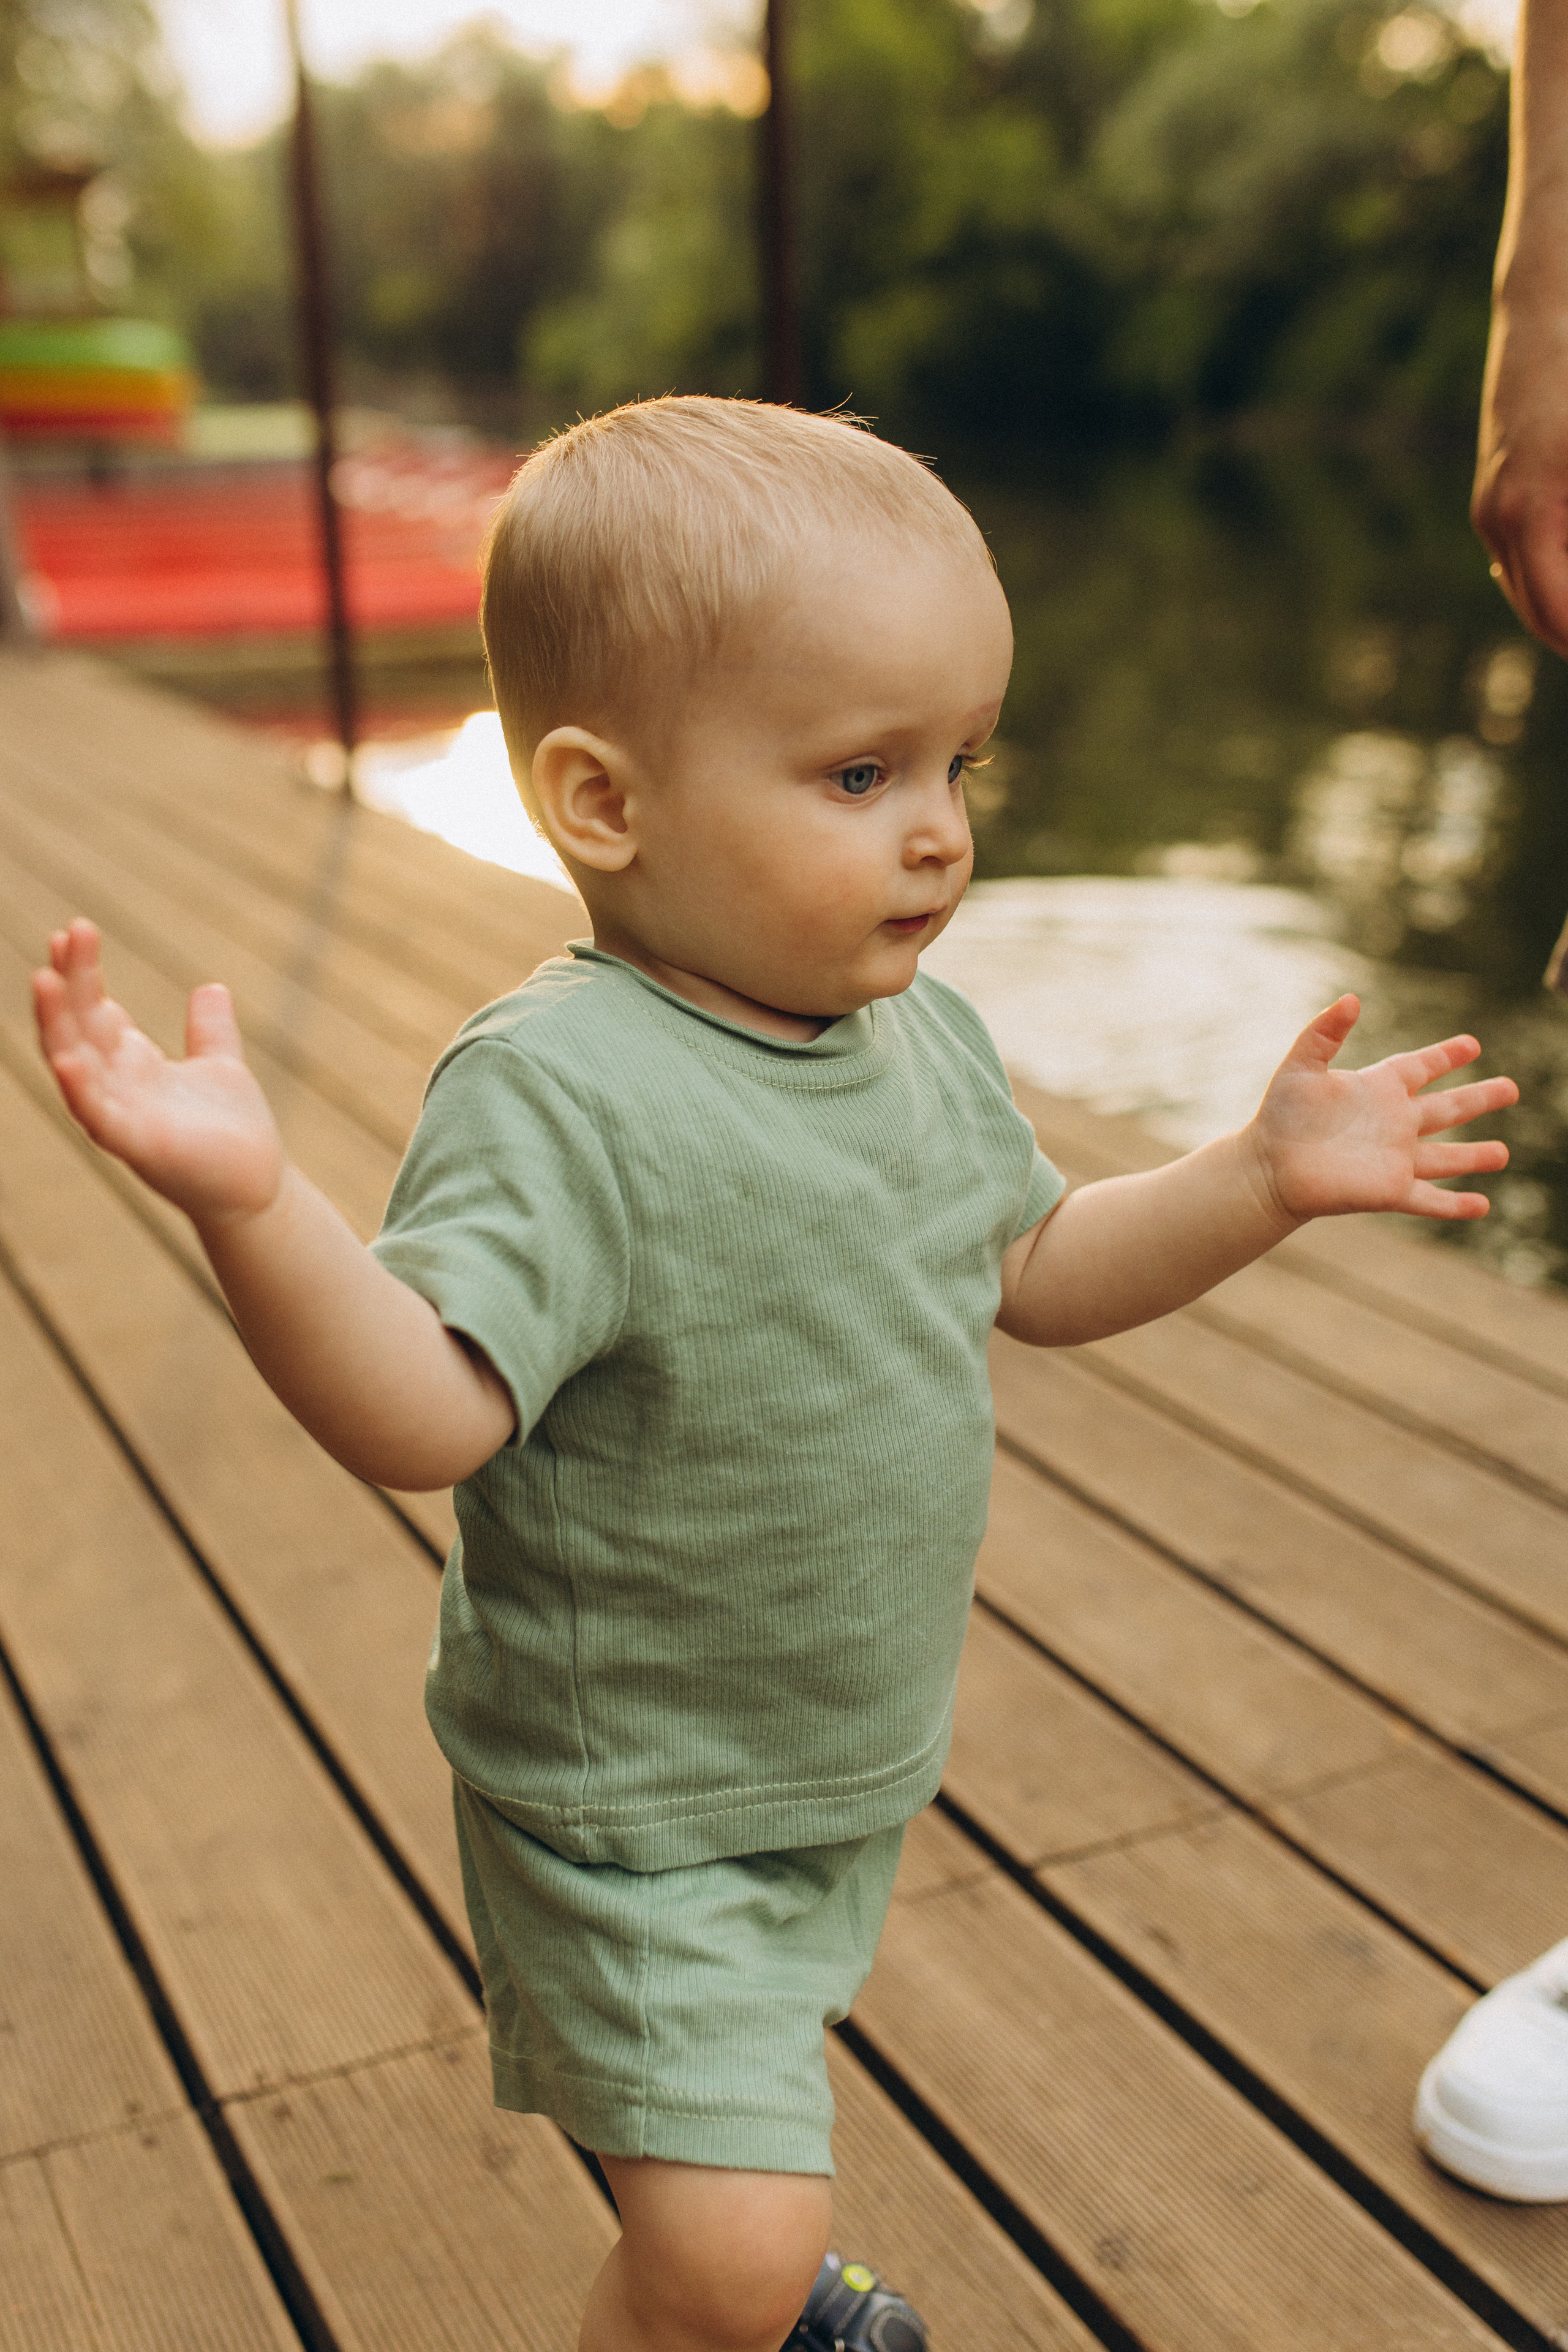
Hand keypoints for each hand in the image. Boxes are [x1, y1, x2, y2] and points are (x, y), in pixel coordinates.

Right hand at [33, 918, 283, 1224]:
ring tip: (43, 979)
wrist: (257, 1189)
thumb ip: (209, 1029)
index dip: (82, 973)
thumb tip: (211, 987)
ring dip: (56, 1025)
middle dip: (68, 982)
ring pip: (75, 1064)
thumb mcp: (221, 1066)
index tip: (73, 931)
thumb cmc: (232, 1133)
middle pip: (79, 1026)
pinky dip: (81, 1088)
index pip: (94, 1010)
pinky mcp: (137, 1146)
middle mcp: (116, 1086)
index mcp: (132, 1064)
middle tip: (65, 933)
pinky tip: (68, 1059)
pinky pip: (98, 1116)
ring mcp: (121, 1116)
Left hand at [1243, 996, 1516, 1224]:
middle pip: (1447, 1109)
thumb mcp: (1300, 1066)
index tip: (1472, 1044)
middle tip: (1511, 1088)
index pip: (1421, 1067)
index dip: (1446, 1055)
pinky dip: (1455, 1204)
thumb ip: (1324, 1032)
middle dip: (1480, 1098)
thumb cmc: (1281, 1115)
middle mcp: (1394, 1123)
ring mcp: (1395, 1158)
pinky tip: (1482, 1206)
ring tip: (1503, 1153)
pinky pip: (1429, 1199)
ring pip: (1446, 1158)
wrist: (1268, 1166)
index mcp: (1378, 1089)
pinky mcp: (1389, 1191)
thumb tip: (1351, 999)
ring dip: (1475, 1156)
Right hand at [1472, 322, 1567, 658]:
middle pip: (1543, 613)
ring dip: (1566, 608)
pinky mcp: (1498, 494)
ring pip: (1532, 591)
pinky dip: (1558, 580)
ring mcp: (1492, 509)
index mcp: (1529, 514)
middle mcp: (1499, 521)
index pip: (1559, 617)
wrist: (1550, 305)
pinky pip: (1526, 561)